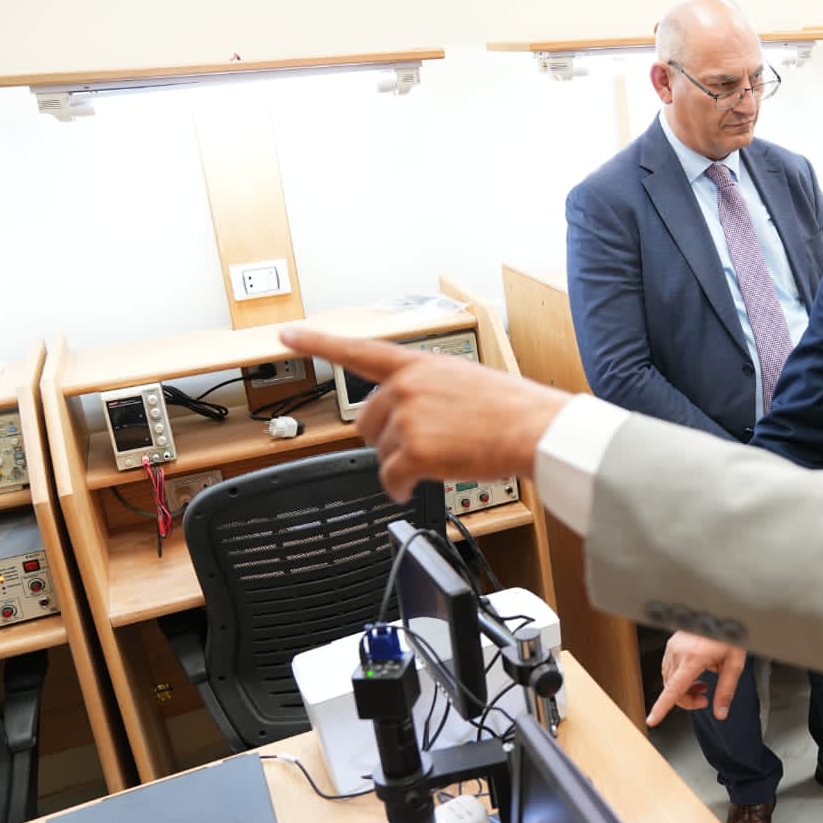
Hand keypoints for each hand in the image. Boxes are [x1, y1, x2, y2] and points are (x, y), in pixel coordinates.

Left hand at [279, 327, 572, 502]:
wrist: (535, 429)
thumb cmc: (514, 409)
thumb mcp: (468, 380)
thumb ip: (432, 390)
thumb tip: (415, 416)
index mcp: (420, 364)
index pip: (359, 350)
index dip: (317, 342)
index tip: (287, 334)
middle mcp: (407, 386)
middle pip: (366, 421)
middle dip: (386, 439)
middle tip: (422, 445)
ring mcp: (408, 418)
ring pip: (380, 452)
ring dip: (401, 464)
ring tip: (440, 460)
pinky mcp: (415, 450)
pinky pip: (390, 478)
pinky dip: (399, 489)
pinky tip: (413, 488)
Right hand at [647, 633, 746, 726]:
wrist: (722, 612)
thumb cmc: (729, 633)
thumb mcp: (734, 663)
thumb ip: (726, 690)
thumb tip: (720, 712)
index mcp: (693, 658)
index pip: (673, 690)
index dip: (661, 707)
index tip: (652, 720)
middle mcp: (679, 652)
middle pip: (672, 689)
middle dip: (687, 700)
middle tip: (704, 700)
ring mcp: (673, 646)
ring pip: (669, 680)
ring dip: (683, 689)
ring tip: (702, 685)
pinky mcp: (672, 643)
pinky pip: (669, 668)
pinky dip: (679, 678)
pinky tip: (695, 673)